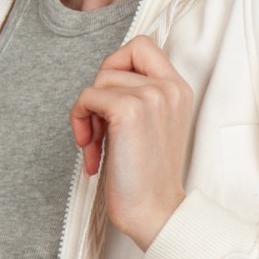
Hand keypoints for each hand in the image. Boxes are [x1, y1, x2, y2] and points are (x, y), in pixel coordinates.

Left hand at [70, 35, 191, 250]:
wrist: (155, 213)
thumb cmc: (147, 179)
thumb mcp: (152, 126)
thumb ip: (139, 96)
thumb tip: (104, 77)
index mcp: (178, 90)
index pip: (142, 45)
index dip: (118, 64)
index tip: (111, 100)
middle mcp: (169, 87)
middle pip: (115, 59)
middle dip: (99, 92)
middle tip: (100, 128)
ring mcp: (151, 96)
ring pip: (98, 80)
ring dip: (88, 115)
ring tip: (96, 148)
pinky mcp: (128, 110)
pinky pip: (87, 97)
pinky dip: (80, 123)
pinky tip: (90, 152)